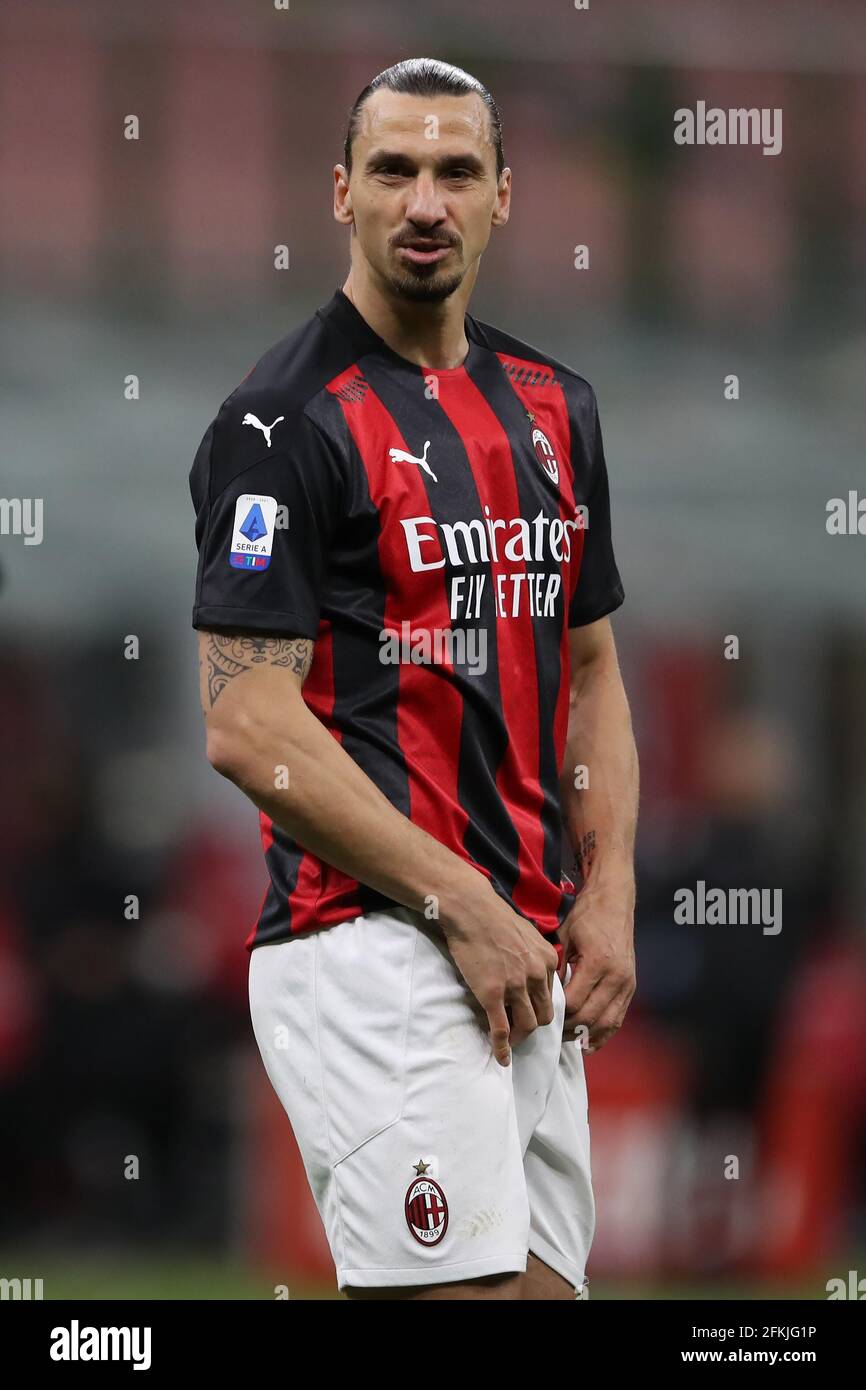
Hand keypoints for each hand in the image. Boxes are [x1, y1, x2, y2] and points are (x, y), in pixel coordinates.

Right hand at [440, 883, 559, 1067]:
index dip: (540, 1008)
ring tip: (509, 1041)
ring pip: (526, 1025)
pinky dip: (502, 1048)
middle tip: (520, 1031)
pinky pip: (501, 1029)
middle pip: (543, 1015)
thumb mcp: (527, 934)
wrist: (471, 910)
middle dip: (533, 1027)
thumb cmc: (495, 918)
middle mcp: (536, 976)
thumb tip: (533, 972)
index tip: (530, 1015)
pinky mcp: (492, 995)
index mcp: (547, 961)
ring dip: (519, 1038)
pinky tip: (501, 1058)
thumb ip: (535, 956)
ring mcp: (514, 987)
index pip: (551, 996)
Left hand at [558, 877, 634, 1051]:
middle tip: (548, 1032)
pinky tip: (589, 1042)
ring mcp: (627, 983)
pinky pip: (618, 1017)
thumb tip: (544, 995)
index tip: (541, 1015)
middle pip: (590, 1016)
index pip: (575, 1002)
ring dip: (586, 1035)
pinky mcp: (631, 986)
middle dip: (568, 1028)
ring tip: (566, 1039)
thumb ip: (557, 967)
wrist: (614, 900)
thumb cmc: (586, 915)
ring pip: (606, 1022)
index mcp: (598, 962)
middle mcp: (616, 976)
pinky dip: (604, 1033)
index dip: (557, 1013)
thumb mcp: (564, 937)